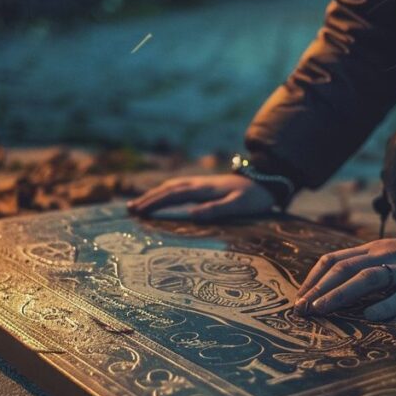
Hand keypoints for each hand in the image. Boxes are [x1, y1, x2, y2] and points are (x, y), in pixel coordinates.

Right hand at [127, 174, 274, 220]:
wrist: (267, 181)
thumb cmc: (254, 198)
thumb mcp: (238, 205)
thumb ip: (217, 210)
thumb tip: (192, 215)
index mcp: (203, 189)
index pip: (174, 195)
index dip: (155, 203)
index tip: (139, 211)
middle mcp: (199, 183)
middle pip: (168, 189)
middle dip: (148, 199)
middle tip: (129, 209)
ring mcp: (201, 182)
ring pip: (171, 186)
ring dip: (154, 194)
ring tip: (138, 204)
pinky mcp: (204, 185)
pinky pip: (179, 187)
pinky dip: (165, 191)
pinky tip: (161, 196)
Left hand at [295, 238, 395, 320]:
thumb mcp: (392, 256)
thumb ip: (367, 266)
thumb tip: (334, 286)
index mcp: (376, 249)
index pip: (335, 259)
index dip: (314, 278)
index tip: (299, 297)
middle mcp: (387, 256)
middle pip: (345, 268)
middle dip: (319, 289)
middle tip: (302, 309)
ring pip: (368, 279)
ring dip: (340, 294)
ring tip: (321, 310)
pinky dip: (385, 306)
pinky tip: (369, 318)